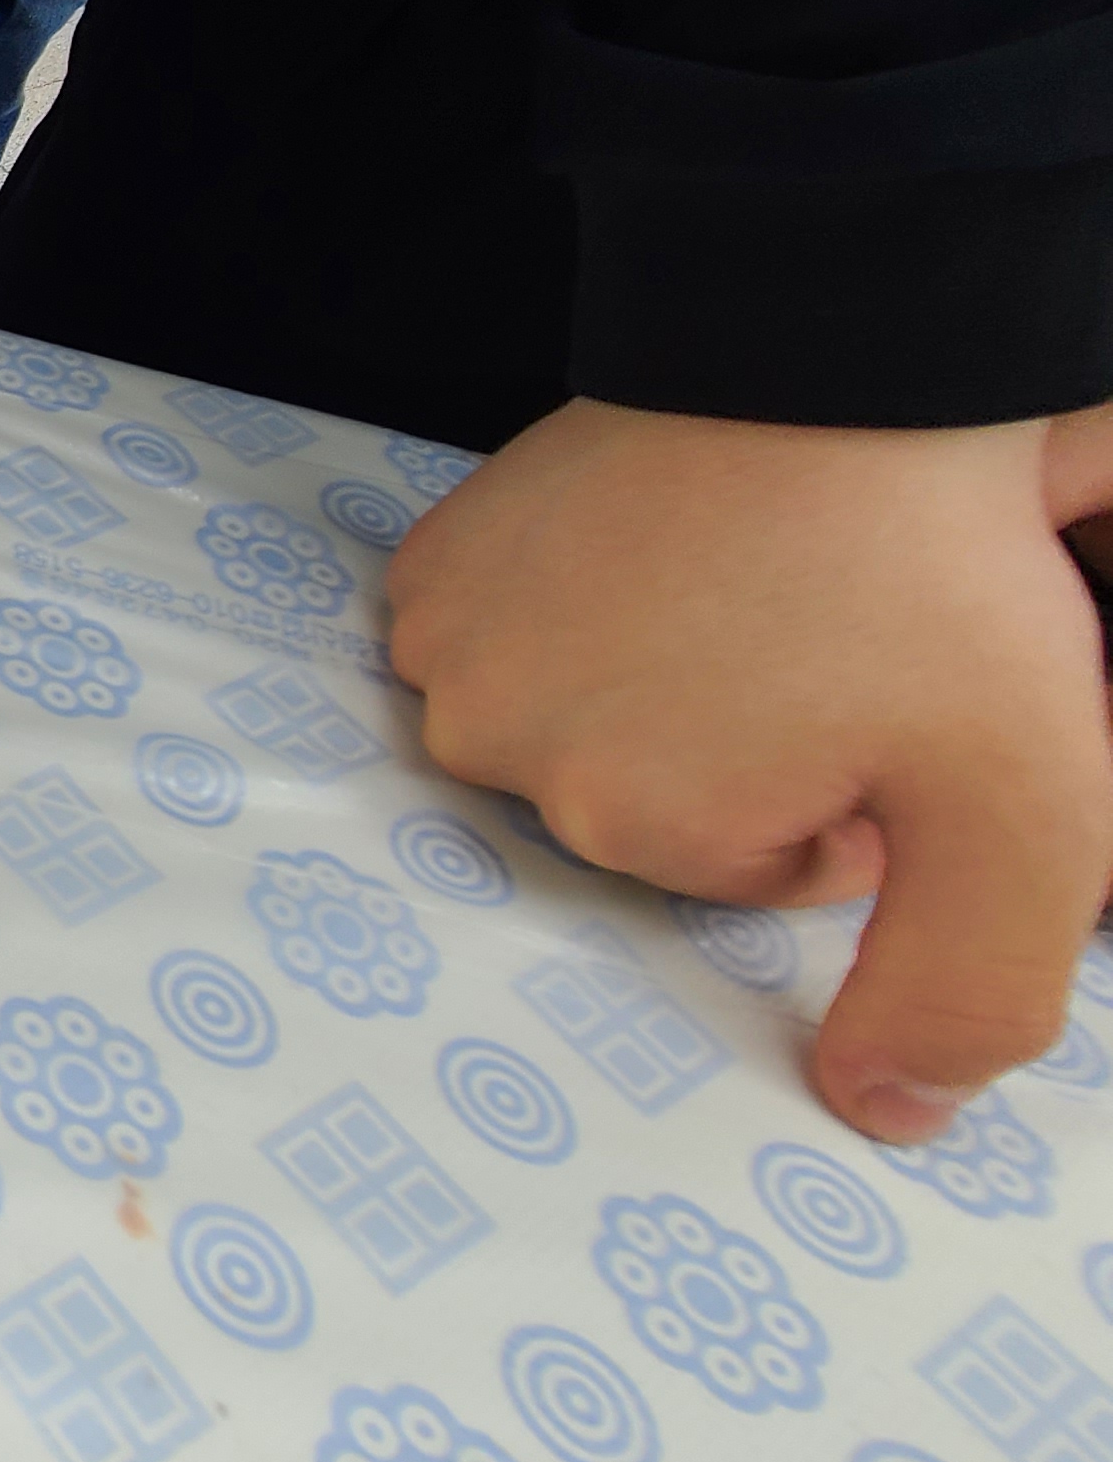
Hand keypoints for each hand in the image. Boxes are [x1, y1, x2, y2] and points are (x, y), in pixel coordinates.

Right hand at [387, 397, 1112, 1142]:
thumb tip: (881, 1124)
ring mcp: (449, 644)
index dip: (857, 789)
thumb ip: (964, 994)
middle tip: (834, 634)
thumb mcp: (1031, 810)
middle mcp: (500, 746)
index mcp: (632, 825)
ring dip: (663, 677)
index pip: (764, 867)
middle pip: (658, 805)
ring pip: (582, 726)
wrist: (835, 337)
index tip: (896, 694)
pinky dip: (577, 609)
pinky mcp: (430, 561)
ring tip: (752, 586)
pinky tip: (659, 553)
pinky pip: (506, 641)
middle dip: (754, 743)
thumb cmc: (935, 561)